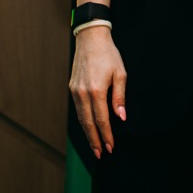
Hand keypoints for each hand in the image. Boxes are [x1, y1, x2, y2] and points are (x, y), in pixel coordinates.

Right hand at [69, 27, 126, 158]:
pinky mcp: (71, 88)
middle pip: (88, 123)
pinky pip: (78, 109)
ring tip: (95, 145)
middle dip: (95, 140)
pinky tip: (88, 127)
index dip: (106, 135)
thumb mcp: (120, 74)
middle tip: (101, 153)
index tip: (110, 146)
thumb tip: (121, 117)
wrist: (90, 39)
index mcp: (96, 90)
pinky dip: (83, 121)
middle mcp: (83, 93)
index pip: (101, 119)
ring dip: (88, 133)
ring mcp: (75, 91)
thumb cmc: (108, 54)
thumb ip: (120, 98)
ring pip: (81, 118)